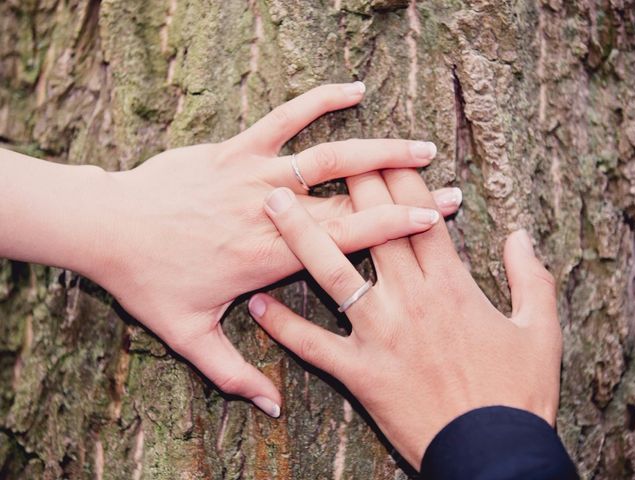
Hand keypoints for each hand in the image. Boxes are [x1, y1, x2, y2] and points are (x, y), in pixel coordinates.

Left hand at [86, 84, 461, 415]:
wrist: (106, 227)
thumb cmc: (147, 281)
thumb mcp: (187, 336)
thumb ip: (232, 374)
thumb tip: (269, 408)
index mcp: (269, 259)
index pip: (345, 246)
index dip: (394, 234)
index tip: (435, 226)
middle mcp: (272, 215)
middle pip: (350, 204)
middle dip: (404, 197)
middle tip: (447, 193)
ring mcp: (255, 174)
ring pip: (328, 158)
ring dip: (378, 150)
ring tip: (420, 146)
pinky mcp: (236, 149)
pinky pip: (284, 118)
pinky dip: (320, 101)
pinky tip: (353, 90)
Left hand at [249, 169, 561, 467]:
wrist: (494, 455)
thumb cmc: (519, 394)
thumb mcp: (541, 330)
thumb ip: (532, 278)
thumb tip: (519, 236)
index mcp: (452, 286)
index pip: (418, 216)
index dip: (400, 177)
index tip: (381, 149)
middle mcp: (411, 300)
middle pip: (373, 228)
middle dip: (350, 184)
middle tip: (323, 153)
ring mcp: (380, 335)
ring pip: (333, 274)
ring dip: (300, 236)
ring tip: (271, 203)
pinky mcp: (360, 373)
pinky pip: (313, 346)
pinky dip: (283, 327)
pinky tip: (257, 304)